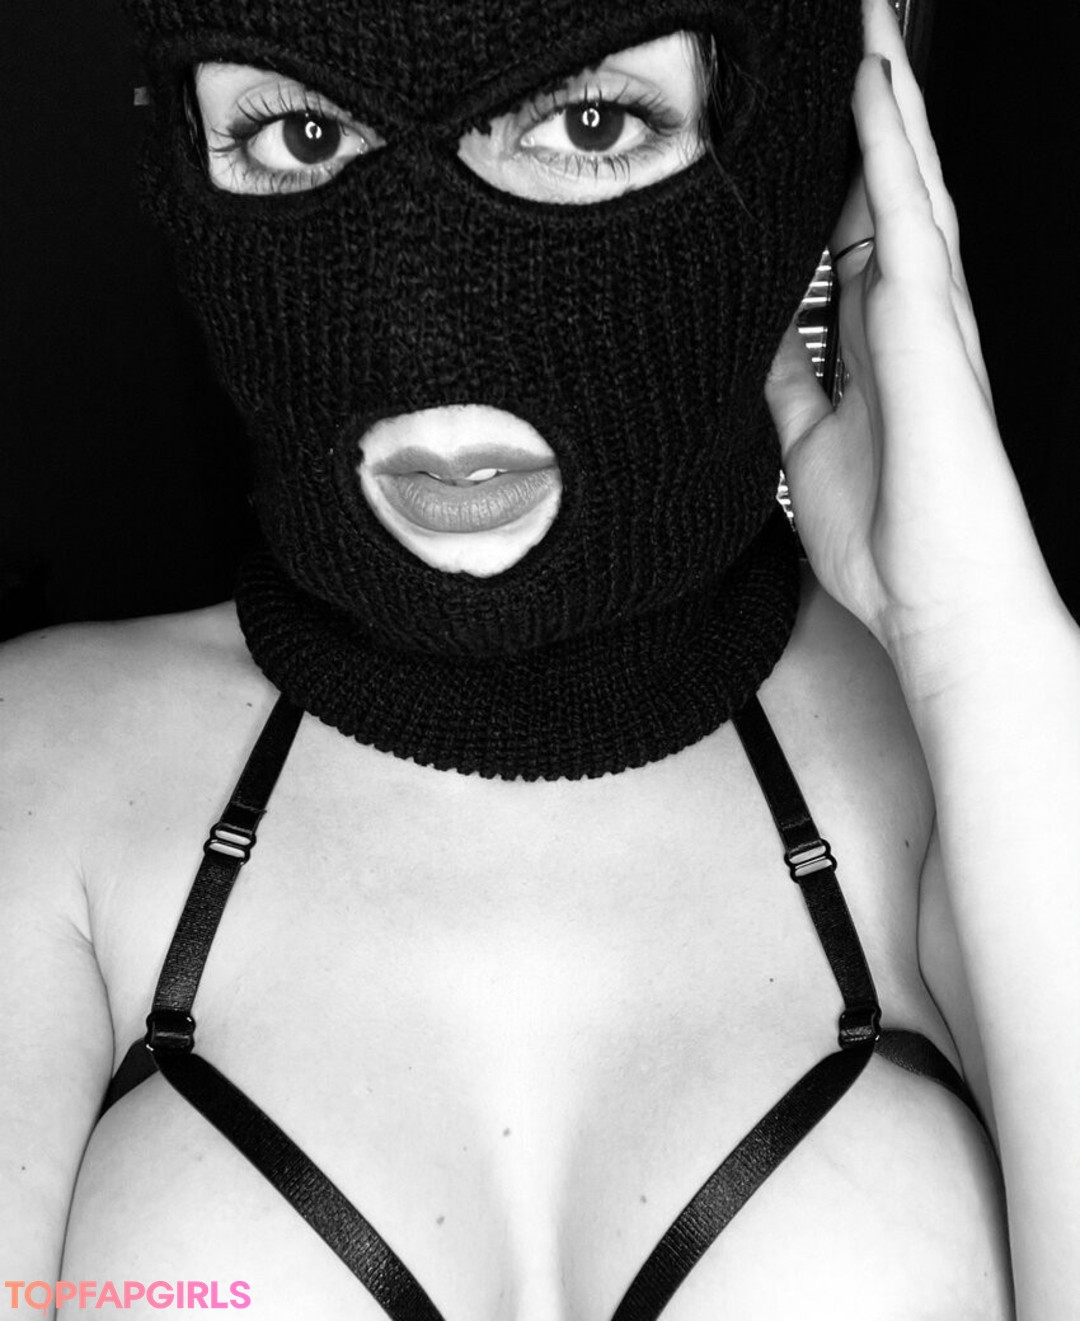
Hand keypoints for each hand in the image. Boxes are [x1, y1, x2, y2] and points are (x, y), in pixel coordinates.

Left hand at [765, 0, 1048, 681]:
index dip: (834, 169)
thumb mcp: (806, 443)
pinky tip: (875, 84)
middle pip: (887, 188)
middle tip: (851, 32)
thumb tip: (759, 335)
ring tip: (866, 26)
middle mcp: (912, 313)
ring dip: (886, 101)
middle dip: (871, 113)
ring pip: (906, 180)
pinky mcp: (934, 321)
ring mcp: (930, 312)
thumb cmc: (886, 538)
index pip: (852, 229)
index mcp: (881, 340)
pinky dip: (890, 144)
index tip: (803, 118)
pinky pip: (907, 212)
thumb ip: (791, 381)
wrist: (935, 597)